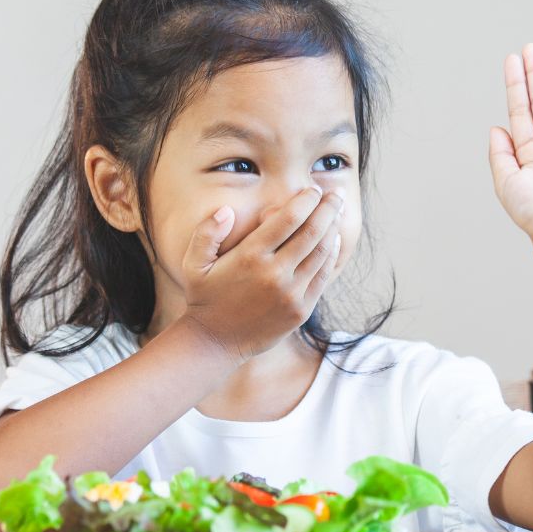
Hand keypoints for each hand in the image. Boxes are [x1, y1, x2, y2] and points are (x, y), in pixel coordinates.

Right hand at [176, 186, 343, 361]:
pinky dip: (331, 255)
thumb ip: (206, 233)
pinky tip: (333, 241)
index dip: (306, 200)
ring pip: (321, 253)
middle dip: (328, 208)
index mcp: (250, 256)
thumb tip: (226, 211)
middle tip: (337, 194)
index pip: (288, 219)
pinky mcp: (301, 310)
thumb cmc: (205, 297)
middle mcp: (274, 273)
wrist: (215, 342)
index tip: (314, 189)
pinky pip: (322, 276)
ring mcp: (291, 293)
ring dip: (333, 229)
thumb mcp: (193, 264)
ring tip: (338, 212)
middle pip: (312, 232)